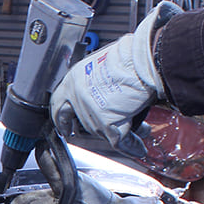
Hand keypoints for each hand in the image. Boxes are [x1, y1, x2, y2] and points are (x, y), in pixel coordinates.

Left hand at [51, 1, 180, 157]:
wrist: (144, 58)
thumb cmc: (131, 55)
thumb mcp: (106, 63)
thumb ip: (101, 79)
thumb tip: (110, 86)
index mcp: (75, 79)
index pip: (59, 103)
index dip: (61, 116)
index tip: (64, 124)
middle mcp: (79, 97)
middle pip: (83, 121)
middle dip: (96, 127)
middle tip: (101, 130)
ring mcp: (92, 112)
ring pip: (101, 132)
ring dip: (118, 134)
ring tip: (137, 131)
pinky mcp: (108, 124)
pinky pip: (120, 141)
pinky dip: (132, 146)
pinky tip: (139, 147)